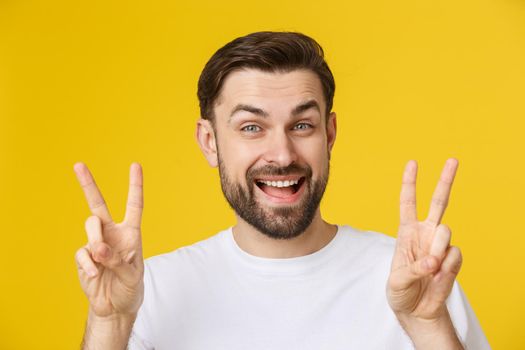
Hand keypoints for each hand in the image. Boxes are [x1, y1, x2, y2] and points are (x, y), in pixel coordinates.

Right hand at [74, 162, 144, 318]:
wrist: (115, 306)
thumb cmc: (130, 287)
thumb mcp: (132, 275)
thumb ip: (118, 260)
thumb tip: (98, 249)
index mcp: (131, 233)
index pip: (134, 205)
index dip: (135, 185)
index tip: (135, 165)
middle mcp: (112, 233)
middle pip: (98, 204)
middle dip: (88, 184)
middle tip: (78, 165)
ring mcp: (96, 243)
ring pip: (90, 226)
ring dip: (96, 240)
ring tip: (102, 259)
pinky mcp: (83, 256)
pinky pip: (82, 252)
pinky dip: (88, 264)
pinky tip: (94, 275)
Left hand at [387, 158, 461, 322]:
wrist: (417, 311)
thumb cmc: (401, 292)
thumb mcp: (397, 281)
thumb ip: (413, 270)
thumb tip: (433, 262)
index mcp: (407, 232)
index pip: (408, 202)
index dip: (410, 183)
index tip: (412, 163)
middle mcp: (426, 234)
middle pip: (438, 202)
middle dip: (445, 180)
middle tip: (453, 159)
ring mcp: (441, 245)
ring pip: (446, 231)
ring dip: (437, 250)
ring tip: (429, 269)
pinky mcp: (453, 259)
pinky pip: (455, 254)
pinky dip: (446, 267)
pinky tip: (438, 277)